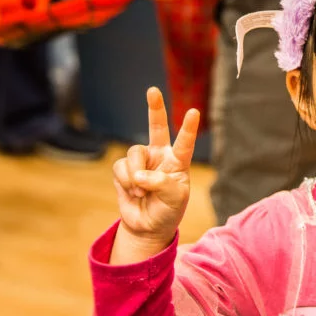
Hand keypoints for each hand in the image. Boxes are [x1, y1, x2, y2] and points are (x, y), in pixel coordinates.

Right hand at [113, 88, 199, 246]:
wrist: (148, 225)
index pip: (184, 142)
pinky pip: (120, 167)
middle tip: (152, 90)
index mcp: (178, 161)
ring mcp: (141, 161)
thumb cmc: (168, 210)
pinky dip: (126, 181)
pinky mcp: (124, 170)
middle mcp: (160, 156)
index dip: (188, 128)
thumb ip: (160, 183)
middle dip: (154, 108)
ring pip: (134, 154)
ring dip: (135, 174)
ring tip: (142, 192)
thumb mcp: (174, 199)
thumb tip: (139, 174)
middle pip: (156, 127)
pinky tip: (133, 192)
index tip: (194, 112)